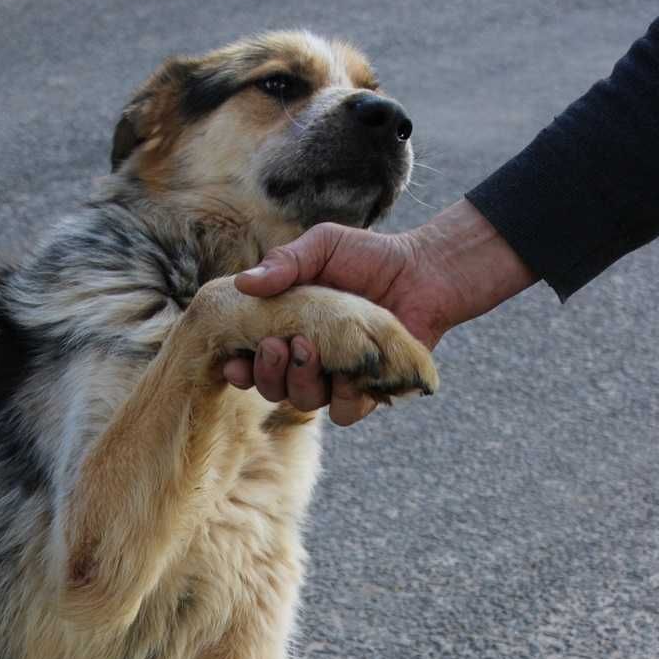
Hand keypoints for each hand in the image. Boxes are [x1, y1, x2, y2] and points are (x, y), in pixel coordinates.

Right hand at [224, 201, 536, 424]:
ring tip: (312, 349)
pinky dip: (342, 396)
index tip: (234, 362)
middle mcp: (308, 362)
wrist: (424, 271)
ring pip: (303, 402)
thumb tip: (243, 283)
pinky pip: (344, 412)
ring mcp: (336, 380)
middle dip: (268, 372)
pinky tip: (349, 370)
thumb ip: (285, 262)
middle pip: (272, 387)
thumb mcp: (323, 246)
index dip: (239, 368)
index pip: (251, 361)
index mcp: (287, 332)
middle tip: (277, 345)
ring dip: (300, 382)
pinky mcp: (367, 393)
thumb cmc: (369, 257)